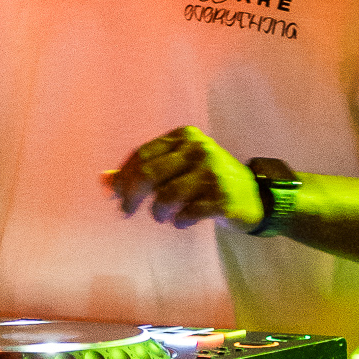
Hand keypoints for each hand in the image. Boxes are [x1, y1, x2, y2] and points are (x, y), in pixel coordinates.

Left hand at [103, 126, 263, 231]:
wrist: (255, 197)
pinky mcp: (222, 198)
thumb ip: (141, 171)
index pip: (141, 155)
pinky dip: (179, 221)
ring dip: (158, 211)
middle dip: (131, 196)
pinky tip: (182, 221)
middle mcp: (198, 149)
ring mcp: (212, 173)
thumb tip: (103, 181)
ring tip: (163, 216)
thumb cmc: (207, 180)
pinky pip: (186, 214)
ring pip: (166, 196)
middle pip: (149, 174)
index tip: (115, 196)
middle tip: (126, 211)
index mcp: (184, 137)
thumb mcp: (177, 167)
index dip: (123, 177)